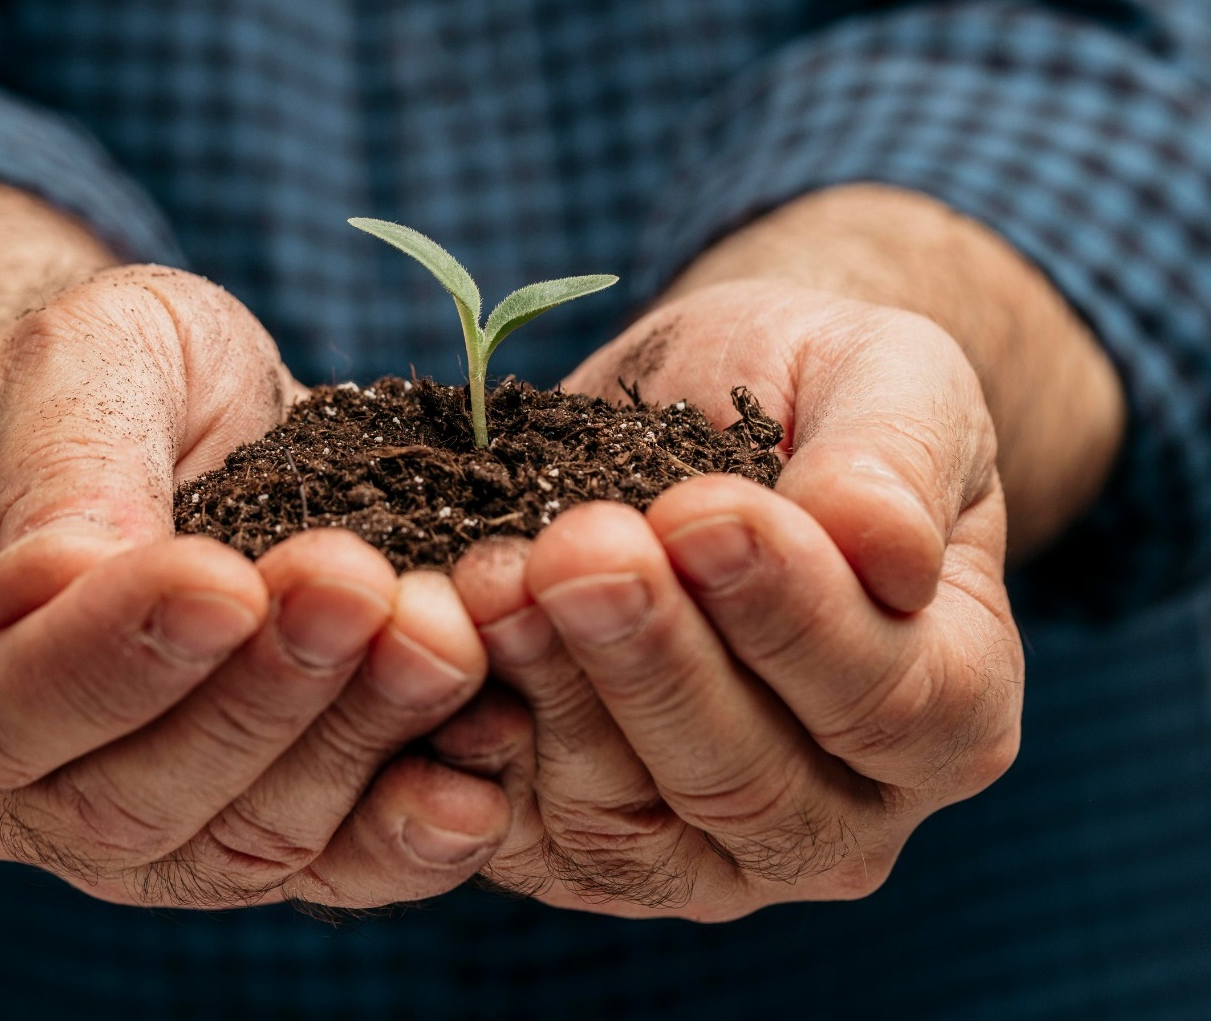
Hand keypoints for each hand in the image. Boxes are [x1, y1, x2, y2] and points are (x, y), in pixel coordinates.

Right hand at [0, 266, 511, 908]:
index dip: (109, 658)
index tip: (227, 577)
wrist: (190, 422)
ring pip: (239, 845)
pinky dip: (408, 837)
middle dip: (262, 698)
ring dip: (354, 747)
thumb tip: (54, 586)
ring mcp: (137, 827)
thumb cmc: (111, 376)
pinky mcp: (253, 835)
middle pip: (124, 799)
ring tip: (443, 638)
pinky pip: (328, 872)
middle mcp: (14, 780)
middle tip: (362, 588)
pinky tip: (479, 778)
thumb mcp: (79, 358)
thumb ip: (66, 464)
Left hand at [437, 281, 1022, 918]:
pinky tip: (439, 644)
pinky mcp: (579, 851)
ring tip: (494, 573)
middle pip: (743, 780)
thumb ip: (894, 461)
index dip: (788, 612)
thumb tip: (884, 549)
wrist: (704, 415)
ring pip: (622, 821)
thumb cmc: (813, 396)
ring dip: (549, 692)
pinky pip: (519, 832)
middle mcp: (839, 816)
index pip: (885, 699)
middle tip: (577, 548)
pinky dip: (470, 748)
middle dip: (650, 659)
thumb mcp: (886, 378)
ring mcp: (705, 856)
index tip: (701, 510)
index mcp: (951, 711)